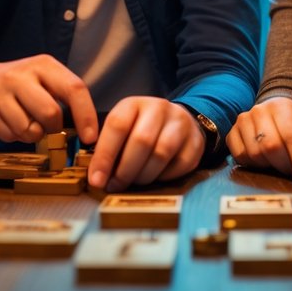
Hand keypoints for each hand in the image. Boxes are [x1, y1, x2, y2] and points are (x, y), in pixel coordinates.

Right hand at [0, 55, 98, 144]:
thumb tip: (88, 130)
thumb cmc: (21, 84)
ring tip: (26, 122)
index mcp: (43, 64)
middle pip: (50, 113)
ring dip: (32, 135)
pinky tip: (10, 123)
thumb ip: (64, 96)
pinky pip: (10, 136)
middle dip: (53, 128)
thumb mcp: (44, 78)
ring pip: (29, 130)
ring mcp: (0, 91)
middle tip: (48, 126)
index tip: (90, 137)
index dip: (86, 116)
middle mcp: (21, 75)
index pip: (74, 88)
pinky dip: (15, 137)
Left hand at [87, 97, 203, 191]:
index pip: (117, 125)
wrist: (179, 121)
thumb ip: (108, 146)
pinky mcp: (196, 141)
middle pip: (141, 141)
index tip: (96, 179)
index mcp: (134, 104)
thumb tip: (96, 176)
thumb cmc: (142, 129)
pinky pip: (180, 165)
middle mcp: (159, 108)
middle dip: (125, 170)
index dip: (105, 155)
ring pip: (161, 154)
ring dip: (143, 176)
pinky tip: (155, 178)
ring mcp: (180, 123)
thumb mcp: (123, 128)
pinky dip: (164, 177)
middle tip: (115, 186)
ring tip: (134, 183)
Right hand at [226, 97, 291, 186]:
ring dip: (268, 165)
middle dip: (283, 165)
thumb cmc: (291, 125)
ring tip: (276, 162)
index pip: (291, 136)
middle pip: (271, 146)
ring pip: (255, 153)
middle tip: (290, 172)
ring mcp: (243, 120)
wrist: (273, 114)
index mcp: (282, 106)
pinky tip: (262, 160)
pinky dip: (252, 164)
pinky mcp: (231, 132)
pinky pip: (240, 156)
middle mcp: (260, 110)